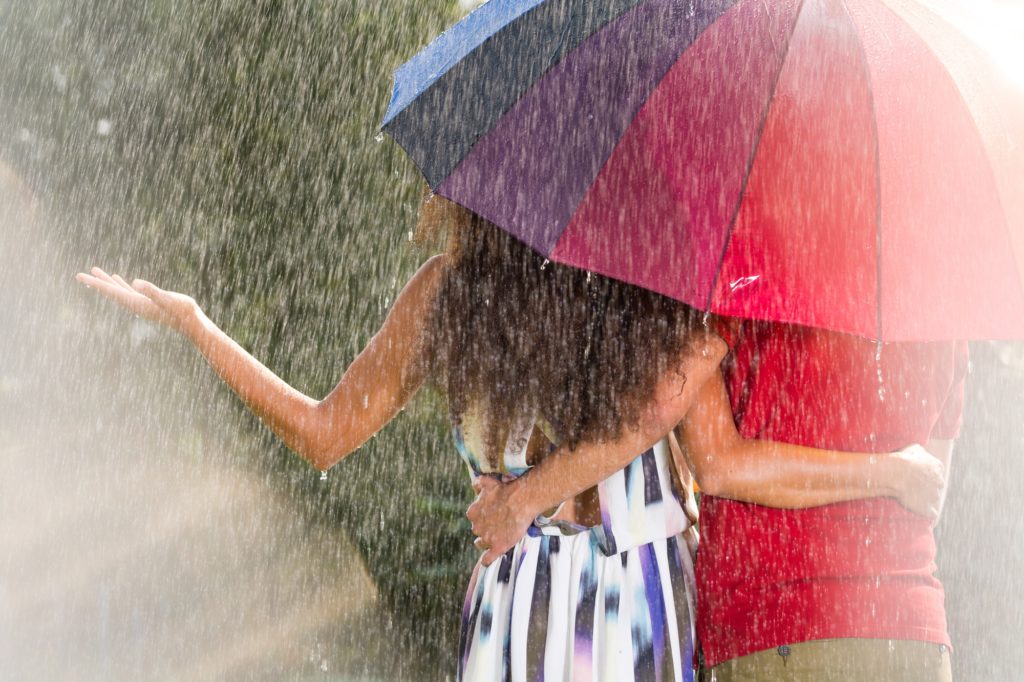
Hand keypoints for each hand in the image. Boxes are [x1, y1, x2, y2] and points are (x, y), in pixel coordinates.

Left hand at [76, 267, 199, 333]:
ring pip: (118, 290)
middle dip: (96, 282)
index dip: (96, 283)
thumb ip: (152, 291)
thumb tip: (135, 283)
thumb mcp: (168, 299)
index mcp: (137, 302)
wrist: (192, 323)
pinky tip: (119, 278)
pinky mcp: (149, 301)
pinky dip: (121, 284)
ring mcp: (141, 303)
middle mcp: (135, 304)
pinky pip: (130, 291)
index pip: (112, 292)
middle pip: (111, 291)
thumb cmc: (182, 312)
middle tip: (79, 275)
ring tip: (95, 271)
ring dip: (106, 282)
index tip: (80, 277)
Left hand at [466, 476, 535, 565]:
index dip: (483, 517)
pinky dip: (487, 560)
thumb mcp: (488, 482)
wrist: (522, 500)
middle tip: (499, 524)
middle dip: (486, 528)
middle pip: (478, 531)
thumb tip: (474, 485)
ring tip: (497, 538)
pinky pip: (487, 559)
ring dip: (487, 542)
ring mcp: (487, 538)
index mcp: (472, 512)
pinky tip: (488, 560)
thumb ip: (477, 483)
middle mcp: (476, 527)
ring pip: (481, 544)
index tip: (492, 515)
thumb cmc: (506, 490)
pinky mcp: (497, 548)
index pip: (474, 518)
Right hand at [888, 444, 945, 521]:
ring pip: (933, 498)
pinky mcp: (927, 508)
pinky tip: (924, 512)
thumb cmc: (904, 459)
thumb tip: (921, 451)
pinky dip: (929, 513)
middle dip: (929, 486)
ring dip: (926, 498)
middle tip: (915, 485)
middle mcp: (939, 482)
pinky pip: (932, 513)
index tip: (918, 474)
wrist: (897, 473)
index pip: (937, 472)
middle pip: (937, 486)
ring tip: (914, 497)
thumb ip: (922, 452)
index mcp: (938, 468)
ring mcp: (934, 496)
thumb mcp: (915, 448)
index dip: (927, 474)